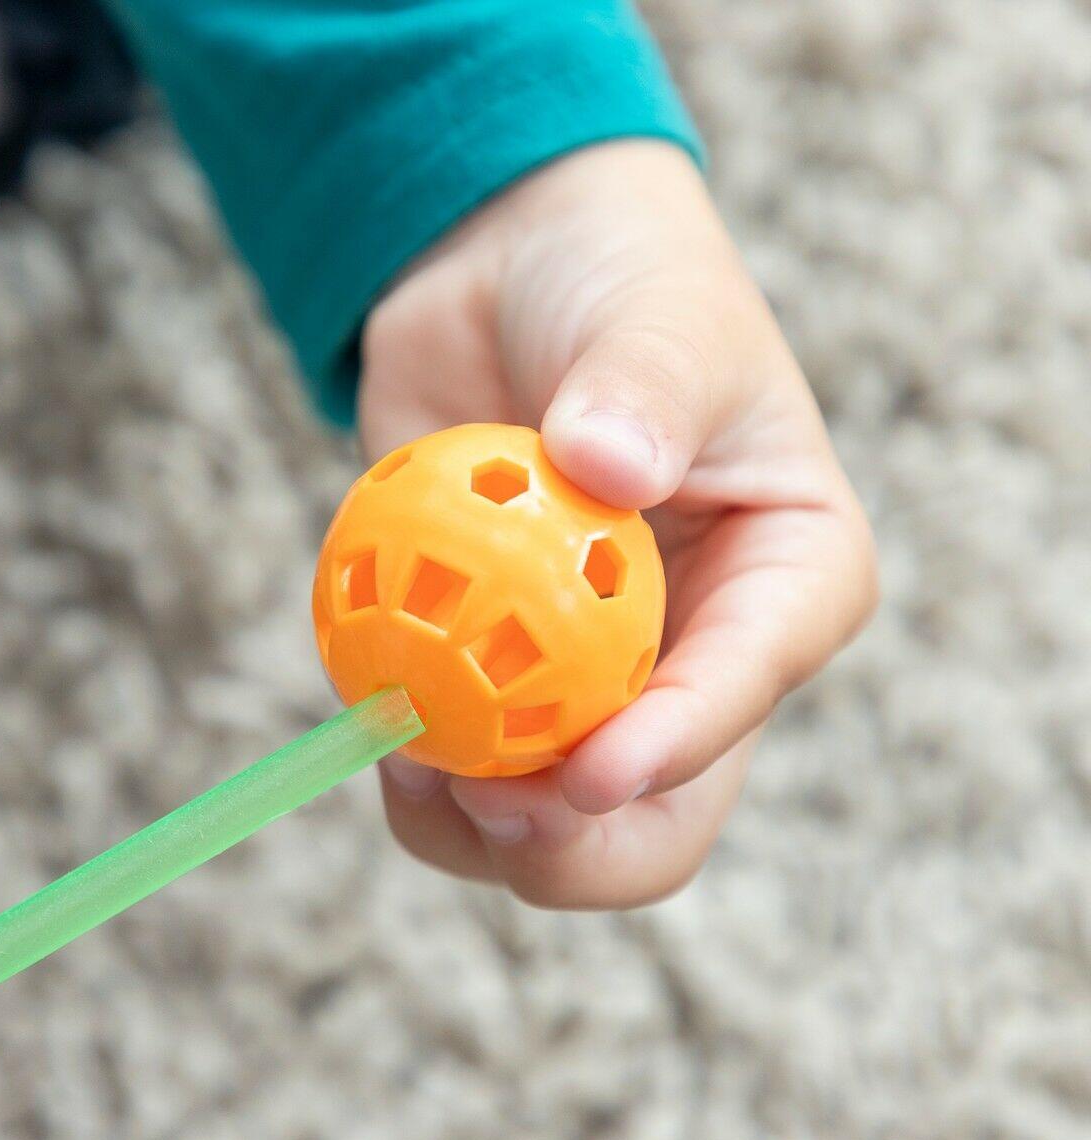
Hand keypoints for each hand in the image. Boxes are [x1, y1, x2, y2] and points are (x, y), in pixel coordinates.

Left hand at [358, 140, 876, 908]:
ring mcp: (597, 680)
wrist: (508, 276)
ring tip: (407, 753)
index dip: (677, 749)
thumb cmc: (620, 282)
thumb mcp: (658, 315)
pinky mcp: (502, 674)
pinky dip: (414, 766)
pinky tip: (377, 715)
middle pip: (660, 817)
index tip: (588, 772)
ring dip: (473, 826)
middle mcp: (699, 656)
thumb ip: (645, 387)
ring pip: (551, 827)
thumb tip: (608, 467)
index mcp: (783, 583)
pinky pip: (461, 766)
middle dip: (574, 843)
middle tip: (486, 805)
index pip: (751, 684)